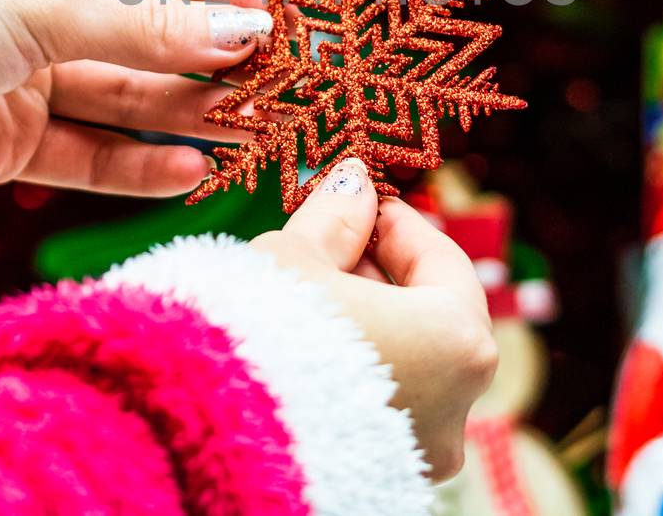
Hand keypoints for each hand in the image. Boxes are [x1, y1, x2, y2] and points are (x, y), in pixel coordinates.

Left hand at [0, 0, 273, 243]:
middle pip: (140, 29)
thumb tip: (246, 32)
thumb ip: (146, 29)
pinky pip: (84, 146)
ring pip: (120, 92)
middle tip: (281, 85)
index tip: (281, 17)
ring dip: (184, 112)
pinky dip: (134, 160)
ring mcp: (16, 70)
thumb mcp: (39, 7)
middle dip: (207, 58)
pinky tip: (189, 169)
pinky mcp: (0, 138)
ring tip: (254, 132)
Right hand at [251, 158, 498, 480]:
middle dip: (379, 274)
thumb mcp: (294, 258)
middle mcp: (456, 407)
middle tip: (329, 244)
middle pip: (428, 317)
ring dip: (363, 324)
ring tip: (304, 296)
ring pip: (404, 367)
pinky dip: (351, 374)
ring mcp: (419, 453)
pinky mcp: (378, 479)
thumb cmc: (261, 337)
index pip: (444, 262)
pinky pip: (376, 410)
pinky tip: (300, 351)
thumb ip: (336, 217)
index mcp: (458, 342)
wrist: (204, 436)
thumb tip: (355, 184)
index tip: (360, 202)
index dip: (398, 223)